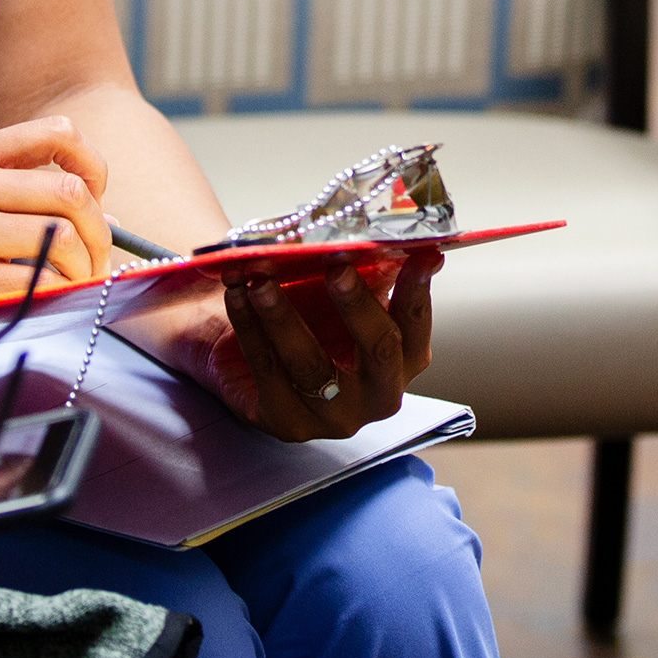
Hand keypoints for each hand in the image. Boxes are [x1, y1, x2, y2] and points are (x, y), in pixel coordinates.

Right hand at [0, 119, 117, 340]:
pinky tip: (52, 299)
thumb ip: (3, 181)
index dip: (94, 165)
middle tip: (96, 254)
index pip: (56, 135)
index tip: (98, 194)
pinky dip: (59, 293)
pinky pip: (36, 285)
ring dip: (83, 266)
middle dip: (99, 229)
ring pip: (62, 239)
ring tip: (76, 281)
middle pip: (70, 193)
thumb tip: (90, 207)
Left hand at [176, 252, 439, 441]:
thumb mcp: (341, 292)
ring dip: (284, 316)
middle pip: (378, 349)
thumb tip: (388, 235)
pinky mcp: (288, 423)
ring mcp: (334, 416)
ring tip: (262, 280)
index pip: (416, 322)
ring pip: (311, 365)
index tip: (421, 252)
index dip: (418, 288)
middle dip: (357, 304)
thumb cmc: (309, 314)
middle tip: (336, 267)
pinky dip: (250, 329)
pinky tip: (236, 296)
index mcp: (404, 360)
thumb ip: (367, 268)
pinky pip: (267, 371)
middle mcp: (379, 395)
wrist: (246, 348)